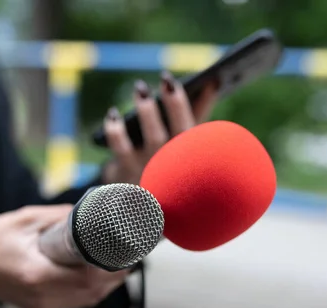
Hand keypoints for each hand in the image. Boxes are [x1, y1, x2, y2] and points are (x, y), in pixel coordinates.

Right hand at [0, 205, 129, 307]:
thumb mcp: (28, 219)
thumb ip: (63, 217)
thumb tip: (94, 212)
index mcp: (38, 275)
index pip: (89, 279)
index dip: (114, 267)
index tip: (129, 252)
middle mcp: (42, 296)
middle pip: (93, 293)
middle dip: (116, 275)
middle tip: (131, 254)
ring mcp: (41, 306)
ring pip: (87, 300)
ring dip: (107, 284)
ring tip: (120, 263)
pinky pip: (75, 302)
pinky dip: (91, 290)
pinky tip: (98, 275)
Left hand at [102, 71, 217, 184]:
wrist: (141, 208)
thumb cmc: (166, 166)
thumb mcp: (183, 142)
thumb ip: (198, 111)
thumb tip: (213, 81)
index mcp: (191, 158)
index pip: (195, 130)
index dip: (190, 105)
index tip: (190, 80)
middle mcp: (174, 166)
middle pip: (178, 133)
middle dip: (174, 104)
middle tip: (166, 79)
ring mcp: (150, 170)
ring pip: (152, 139)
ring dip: (147, 112)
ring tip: (142, 88)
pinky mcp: (126, 174)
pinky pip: (120, 148)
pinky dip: (116, 128)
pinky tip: (113, 115)